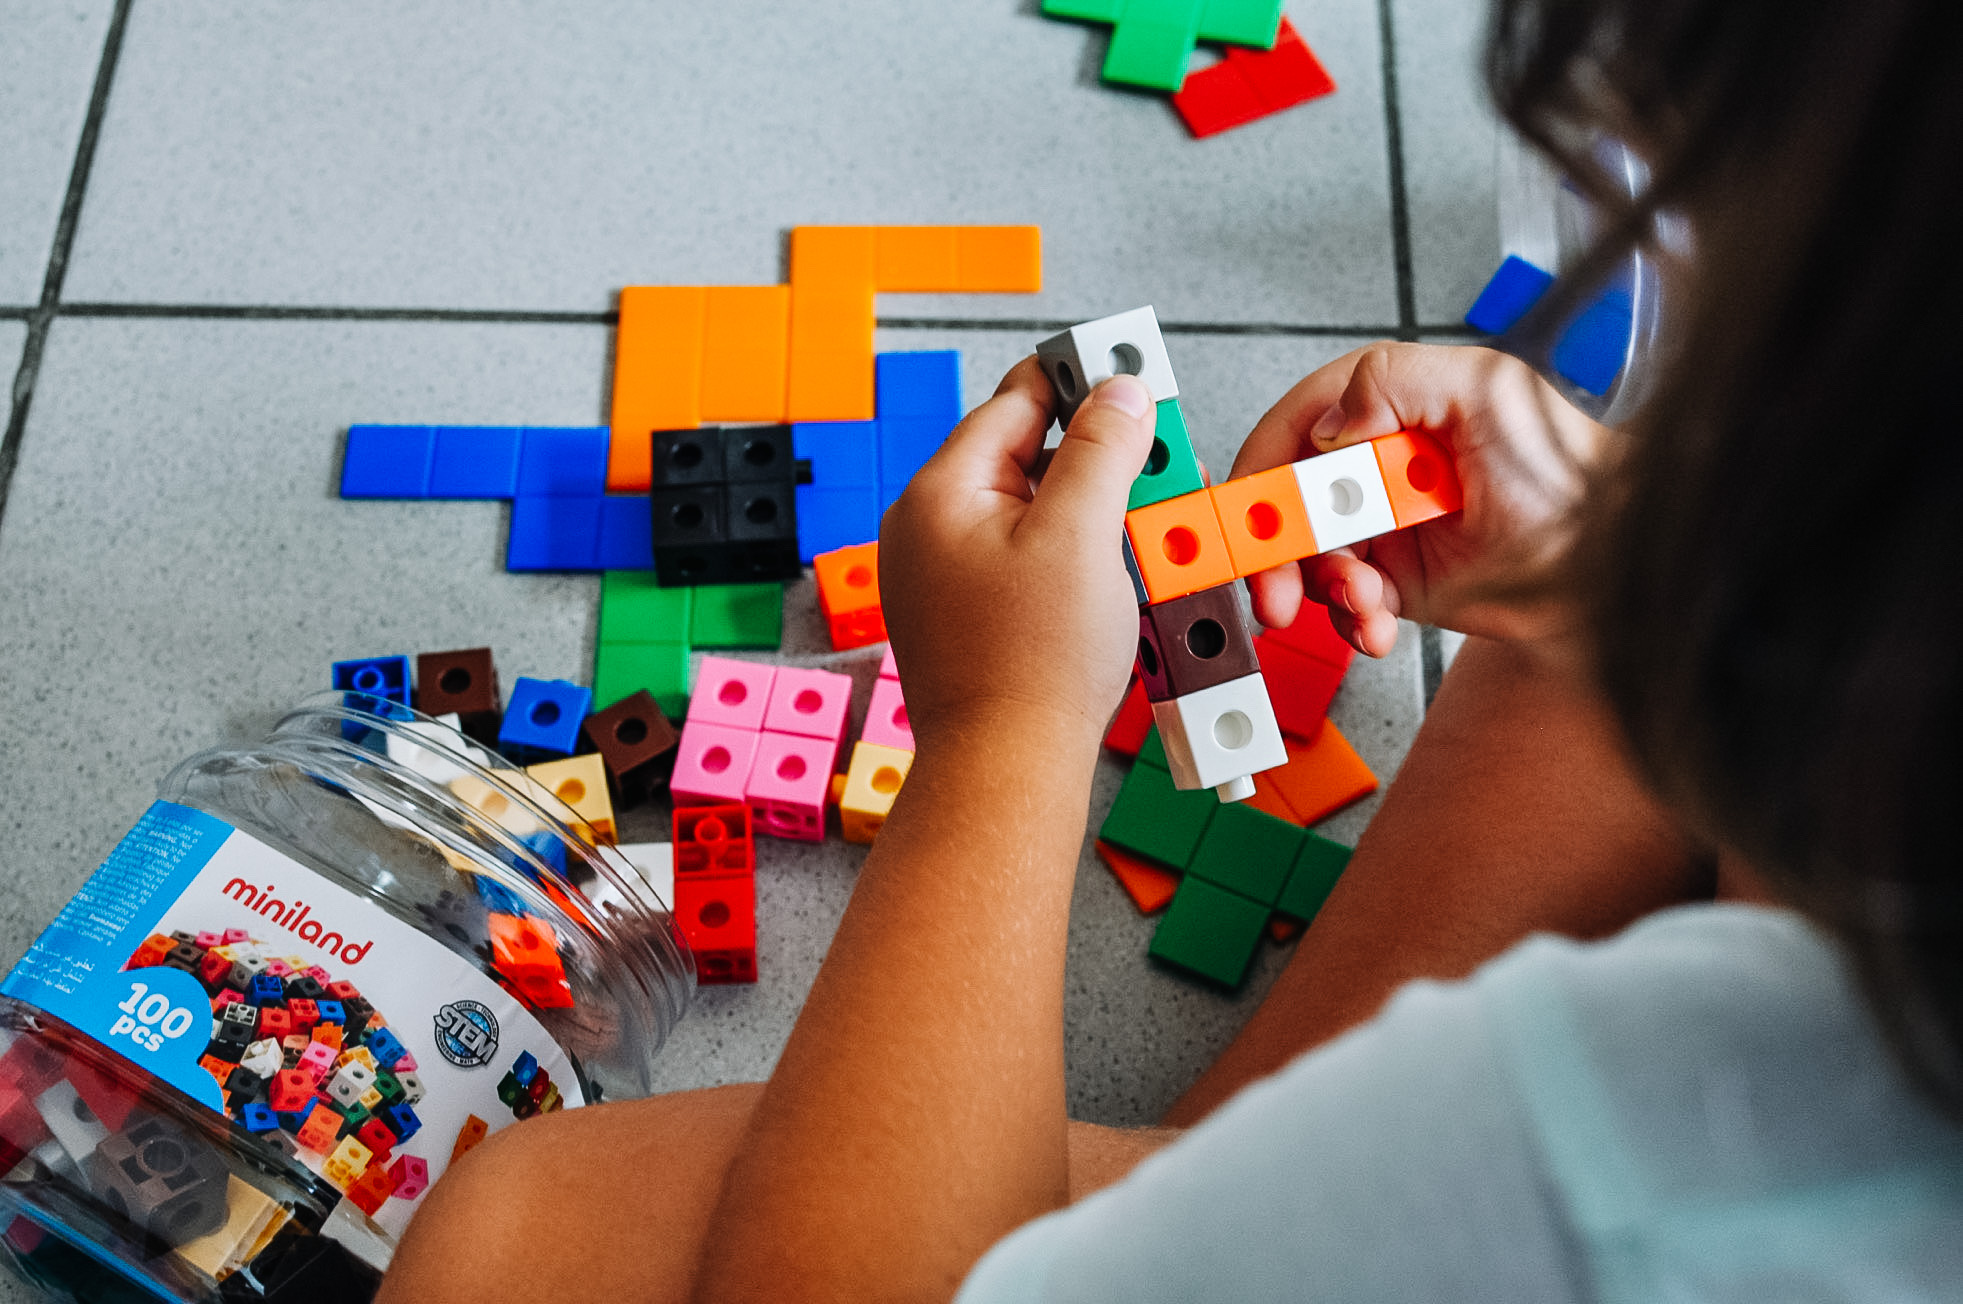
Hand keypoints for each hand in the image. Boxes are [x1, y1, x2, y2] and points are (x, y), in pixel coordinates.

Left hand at [881, 357, 1154, 752]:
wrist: (1007, 771)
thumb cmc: (1035, 666)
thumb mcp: (1083, 534)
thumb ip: (1102, 449)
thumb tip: (1119, 387)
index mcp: (940, 493)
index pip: (1017, 402)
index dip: (1081, 382)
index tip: (1131, 368)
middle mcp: (926, 528)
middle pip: (1024, 455)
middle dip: (1095, 454)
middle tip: (1156, 457)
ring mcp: (939, 575)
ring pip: (1028, 509)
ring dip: (1088, 507)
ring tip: (1142, 522)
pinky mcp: (963, 616)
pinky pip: (1022, 557)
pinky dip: (1069, 552)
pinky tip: (1110, 571)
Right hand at [1231, 342, 1606, 655]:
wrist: (1611, 566)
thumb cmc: (1569, 472)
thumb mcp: (1486, 391)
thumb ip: (1395, 379)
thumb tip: (1329, 421)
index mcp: (1393, 407)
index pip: (1302, 422)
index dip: (1263, 461)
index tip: (1244, 504)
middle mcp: (1380, 466)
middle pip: (1290, 498)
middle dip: (1274, 544)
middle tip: (1272, 583)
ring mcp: (1385, 526)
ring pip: (1311, 557)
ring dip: (1319, 587)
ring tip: (1358, 603)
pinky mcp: (1396, 582)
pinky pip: (1346, 603)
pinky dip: (1350, 619)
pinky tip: (1374, 626)